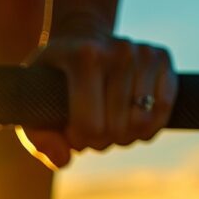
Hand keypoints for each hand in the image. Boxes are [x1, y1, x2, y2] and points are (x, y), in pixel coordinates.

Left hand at [23, 21, 176, 168]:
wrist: (81, 39)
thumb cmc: (54, 79)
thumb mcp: (34, 103)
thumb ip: (39, 138)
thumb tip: (64, 160)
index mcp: (85, 58)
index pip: (91, 127)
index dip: (80, 141)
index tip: (71, 130)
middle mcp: (119, 51)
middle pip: (118, 129)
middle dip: (101, 140)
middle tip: (90, 127)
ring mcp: (143, 52)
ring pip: (143, 123)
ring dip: (125, 135)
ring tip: (109, 122)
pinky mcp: (162, 57)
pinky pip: (165, 109)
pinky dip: (149, 126)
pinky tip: (131, 119)